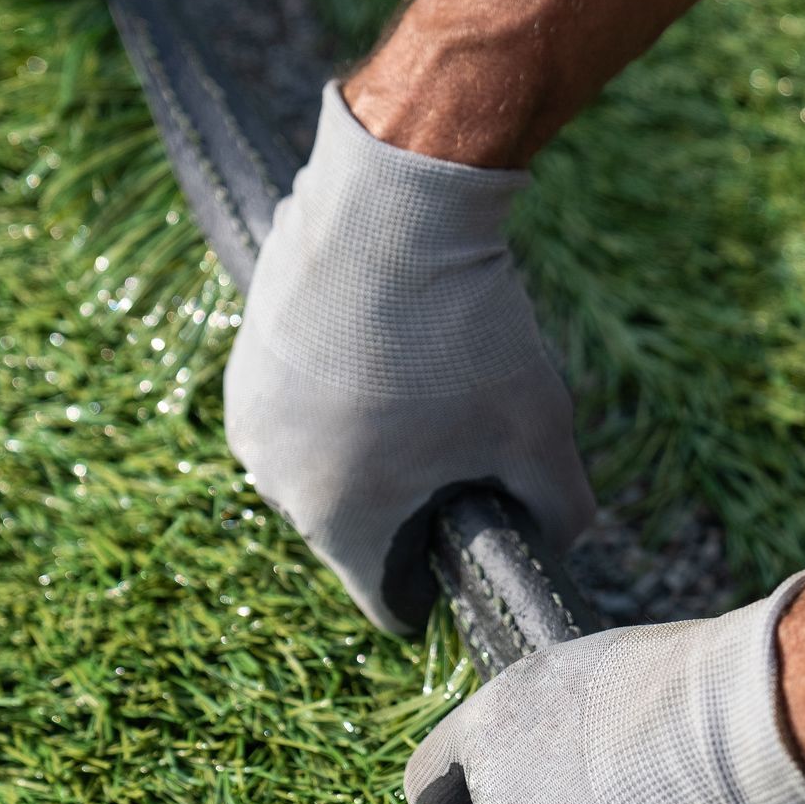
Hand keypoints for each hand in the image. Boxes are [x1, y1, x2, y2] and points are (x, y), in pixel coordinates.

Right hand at [224, 82, 593, 634]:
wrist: (393, 201)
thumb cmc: (465, 332)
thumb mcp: (540, 433)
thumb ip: (559, 512)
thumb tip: (560, 539)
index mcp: (338, 522)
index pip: (387, 603)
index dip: (438, 588)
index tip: (471, 549)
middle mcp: (275, 483)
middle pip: (357, 528)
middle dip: (409, 504)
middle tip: (463, 444)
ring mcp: (250, 414)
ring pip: (325, 462)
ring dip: (372, 445)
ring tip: (425, 383)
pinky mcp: (244, 352)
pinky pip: (301, 403)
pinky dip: (340, 390)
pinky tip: (384, 343)